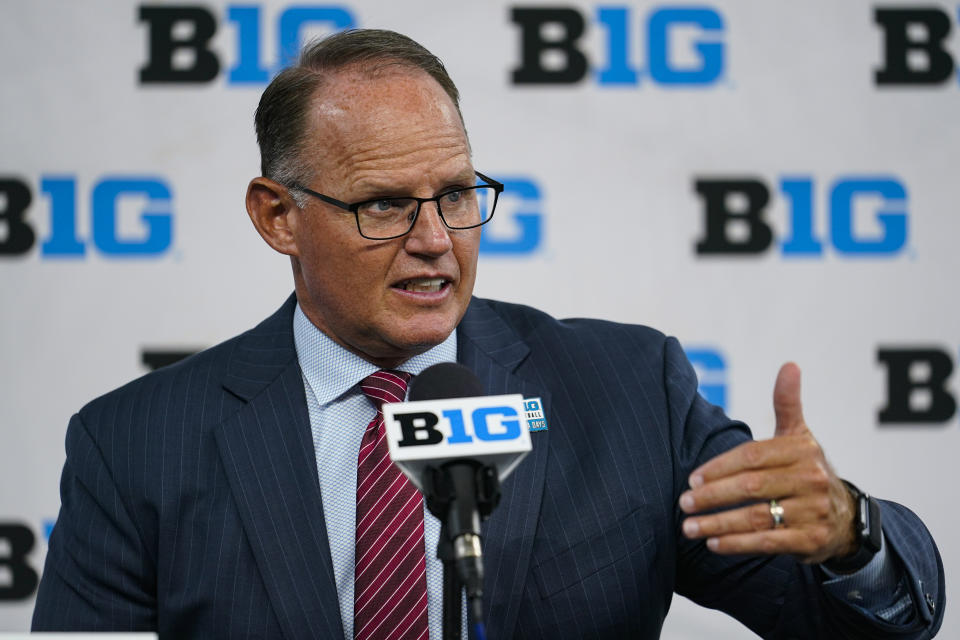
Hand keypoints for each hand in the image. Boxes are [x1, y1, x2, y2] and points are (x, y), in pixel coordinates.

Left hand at [679, 362, 857, 563]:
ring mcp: (813, 512)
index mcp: (802, 451)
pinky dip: (738, 544)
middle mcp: (811, 480)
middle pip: (751, 487)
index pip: (752, 457)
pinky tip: (714, 544)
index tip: (692, 479)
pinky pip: (769, 542)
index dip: (719, 467)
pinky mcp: (811, 540)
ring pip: (756, 517)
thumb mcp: (800, 436)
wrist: (845, 516)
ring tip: (689, 527)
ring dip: (718, 524)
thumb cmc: (808, 470)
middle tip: (684, 503)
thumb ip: (787, 403)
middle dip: (713, 496)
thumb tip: (789, 365)